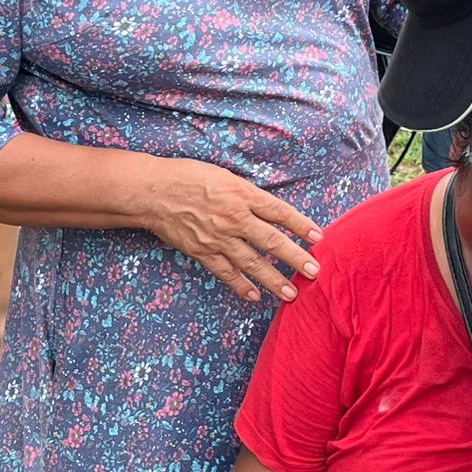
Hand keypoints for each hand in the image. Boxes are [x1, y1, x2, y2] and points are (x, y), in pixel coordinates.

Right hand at [139, 158, 323, 303]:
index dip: (301, 225)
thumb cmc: (189, 177)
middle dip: (295, 258)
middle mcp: (234, 218)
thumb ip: (249, 195)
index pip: (279, 212)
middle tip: (314, 272)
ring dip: (273, 280)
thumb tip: (271, 211)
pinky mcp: (202, 251)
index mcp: (242, 194)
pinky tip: (254, 295)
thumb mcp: (226, 176)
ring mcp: (218, 238)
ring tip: (290, 294)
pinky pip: (225, 272)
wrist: (152, 191)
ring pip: (252, 263)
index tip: (318, 238)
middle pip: (271, 241)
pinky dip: (240, 285)